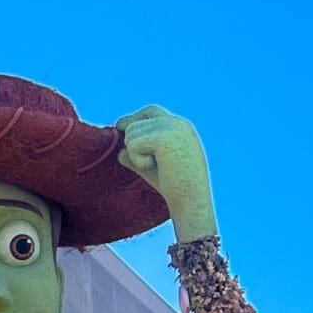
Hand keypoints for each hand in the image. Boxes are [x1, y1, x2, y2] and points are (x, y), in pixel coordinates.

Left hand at [115, 106, 216, 240]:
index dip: (134, 120)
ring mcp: (172, 127)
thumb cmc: (174, 188)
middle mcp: (178, 122)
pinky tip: (155, 167)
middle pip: (137, 121)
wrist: (192, 200)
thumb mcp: (153, 167)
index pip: (151, 111)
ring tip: (156, 167)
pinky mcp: (164, 137)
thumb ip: (138, 155)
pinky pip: (133, 144)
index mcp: (181, 126)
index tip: (121, 129)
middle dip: (131, 141)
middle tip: (147, 162)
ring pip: (131, 133)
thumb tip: (120, 151)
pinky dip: (138, 160)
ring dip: (136, 155)